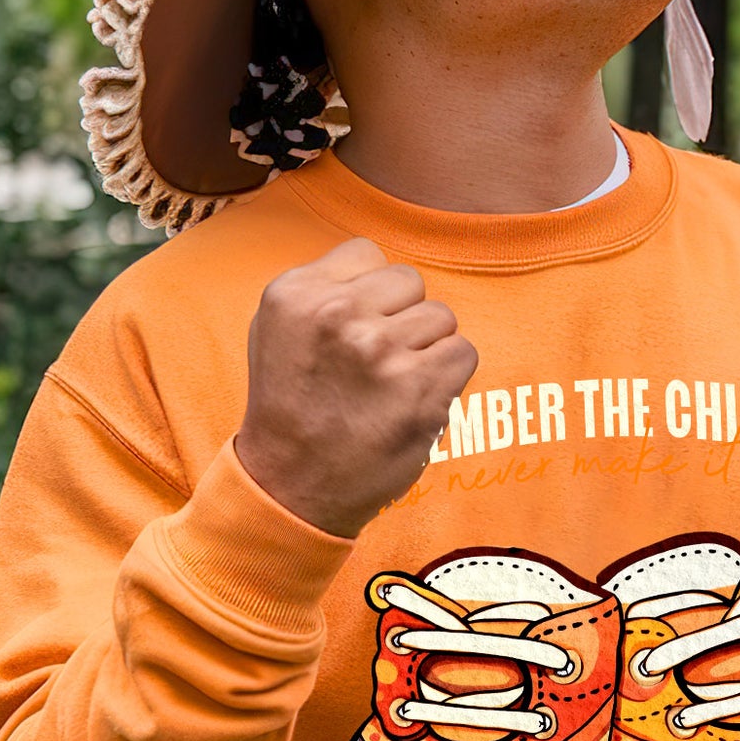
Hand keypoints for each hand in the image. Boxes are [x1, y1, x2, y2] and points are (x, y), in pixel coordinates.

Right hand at [235, 238, 476, 538]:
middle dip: (401, 318)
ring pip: (441, 317)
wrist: (290, 488)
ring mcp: (380, 350)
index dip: (369, 294)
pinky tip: (414, 400)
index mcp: (295, 293)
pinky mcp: (419, 388)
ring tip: (390, 385)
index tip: (353, 328)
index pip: (367, 252)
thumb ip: (324, 286)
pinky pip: (463, 352)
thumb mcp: (277, 329)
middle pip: (410, 281)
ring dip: (426, 349)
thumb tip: (378, 264)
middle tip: (373, 363)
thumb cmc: (292, 404)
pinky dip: (448, 377)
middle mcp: (336, 314)